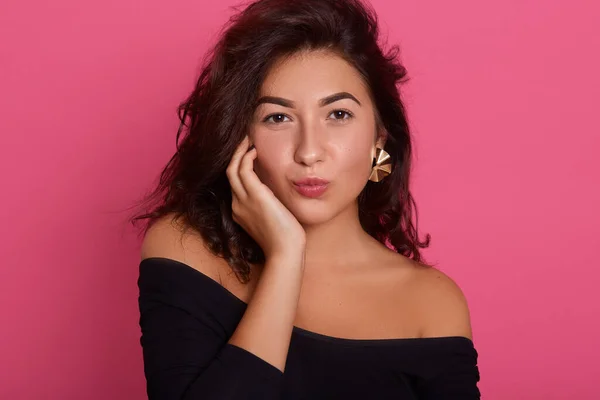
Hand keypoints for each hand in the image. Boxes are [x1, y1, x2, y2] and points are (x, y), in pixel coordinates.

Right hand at [226, 136, 305, 259]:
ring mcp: (242, 200)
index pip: (234, 183)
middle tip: (245, 140)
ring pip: (232, 168)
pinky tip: (255, 151)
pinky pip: (242, 169)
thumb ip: (268, 205)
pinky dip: (246, 156)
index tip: (248, 155)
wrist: (285, 251)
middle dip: (235, 154)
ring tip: (248, 139)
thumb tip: (273, 193)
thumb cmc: (284, 239)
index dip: (239, 167)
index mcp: (239, 211)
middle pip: (229, 173)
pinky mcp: (254, 195)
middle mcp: (237, 204)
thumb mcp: (272, 219)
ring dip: (239, 151)